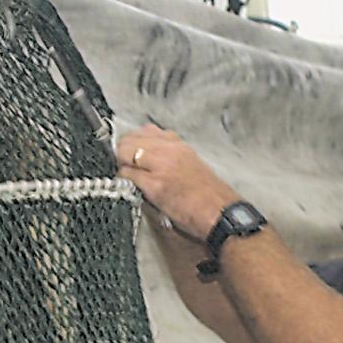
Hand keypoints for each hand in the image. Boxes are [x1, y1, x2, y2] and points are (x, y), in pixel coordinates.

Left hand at [116, 124, 238, 239]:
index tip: (132, 153)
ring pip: (125, 153)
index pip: (146, 131)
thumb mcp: (191, 163)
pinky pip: (128, 175)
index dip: (134, 142)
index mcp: (178, 144)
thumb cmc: (207, 194)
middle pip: (131, 139)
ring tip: (128, 176)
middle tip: (125, 165)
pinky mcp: (156, 185)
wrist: (219, 212)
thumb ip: (170, 154)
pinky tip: (130, 187)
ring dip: (122, 164)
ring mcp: (162, 166)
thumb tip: (147, 154)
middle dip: (123, 152)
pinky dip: (124, 180)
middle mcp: (170, 150)